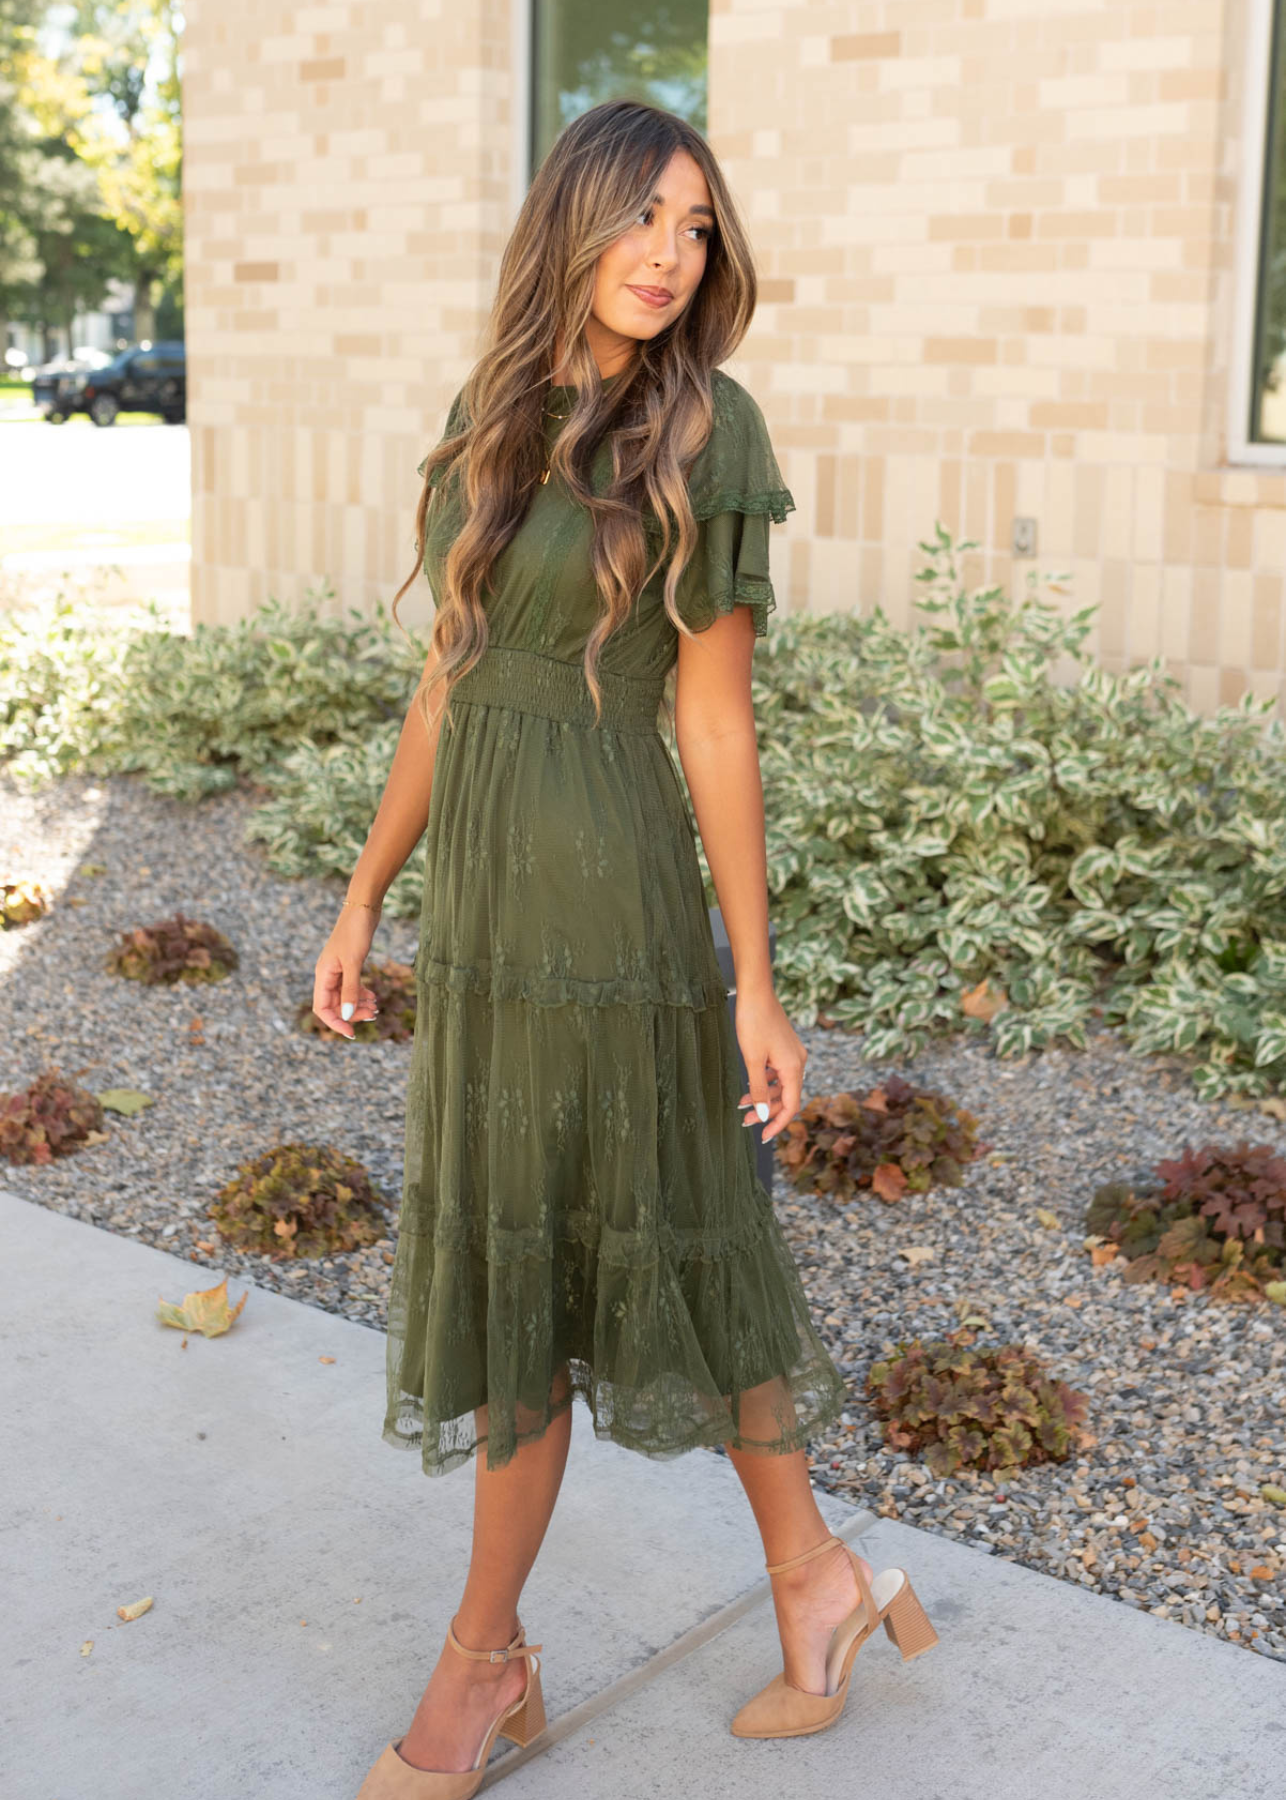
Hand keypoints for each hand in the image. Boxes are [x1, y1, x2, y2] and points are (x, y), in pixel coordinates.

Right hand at [313, 906, 380, 1038]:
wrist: (363, 908)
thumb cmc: (355, 931)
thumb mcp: (354, 963)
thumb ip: (350, 990)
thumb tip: (346, 1015)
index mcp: (323, 975)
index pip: (322, 1008)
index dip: (335, 1022)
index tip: (352, 1032)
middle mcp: (328, 974)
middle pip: (335, 1005)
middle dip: (352, 1013)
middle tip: (374, 1014)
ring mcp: (338, 970)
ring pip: (345, 997)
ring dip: (359, 1005)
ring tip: (376, 1007)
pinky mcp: (349, 964)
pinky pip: (352, 987)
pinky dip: (362, 994)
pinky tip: (373, 996)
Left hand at [733, 985, 806, 1143]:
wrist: (756, 992)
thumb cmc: (753, 1023)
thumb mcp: (752, 1060)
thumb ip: (760, 1089)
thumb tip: (764, 1114)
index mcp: (794, 1068)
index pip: (791, 1106)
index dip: (778, 1124)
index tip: (763, 1137)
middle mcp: (798, 1062)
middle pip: (787, 1097)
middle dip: (767, 1112)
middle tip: (745, 1121)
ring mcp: (792, 1054)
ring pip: (781, 1086)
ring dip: (764, 1097)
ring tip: (742, 1105)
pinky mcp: (785, 1048)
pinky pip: (778, 1073)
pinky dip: (765, 1082)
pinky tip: (750, 1086)